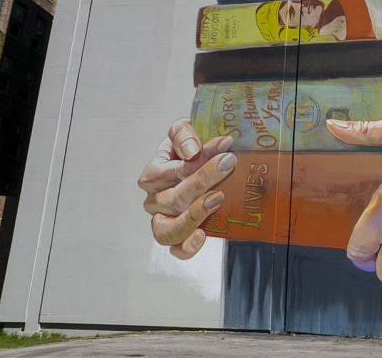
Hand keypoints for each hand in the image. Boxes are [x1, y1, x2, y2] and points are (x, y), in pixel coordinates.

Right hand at [138, 119, 235, 258]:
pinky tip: (202, 235)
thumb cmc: (186, 150)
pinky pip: (176, 249)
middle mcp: (155, 201)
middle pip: (175, 199)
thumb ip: (184, 135)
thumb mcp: (182, 133)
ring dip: (195, 214)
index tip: (224, 148)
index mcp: (153, 175)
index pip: (171, 171)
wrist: (195, 167)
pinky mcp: (176, 237)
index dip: (198, 161)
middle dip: (203, 180)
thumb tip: (191, 150)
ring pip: (170, 228)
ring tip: (218, 198)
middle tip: (228, 164)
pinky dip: (187, 247)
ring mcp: (163, 221)